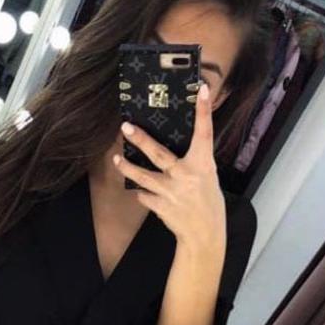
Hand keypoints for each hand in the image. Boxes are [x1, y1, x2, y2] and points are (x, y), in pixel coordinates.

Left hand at [113, 82, 225, 247]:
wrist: (204, 233)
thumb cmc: (207, 202)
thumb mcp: (207, 176)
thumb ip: (193, 162)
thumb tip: (177, 146)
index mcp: (202, 164)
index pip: (204, 132)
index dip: (204, 111)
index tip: (202, 90)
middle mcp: (185, 175)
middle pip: (158, 153)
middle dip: (141, 140)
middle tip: (126, 127)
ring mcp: (171, 191)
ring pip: (143, 176)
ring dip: (127, 168)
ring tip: (116, 158)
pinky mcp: (160, 205)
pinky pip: (145, 195)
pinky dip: (143, 192)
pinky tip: (141, 191)